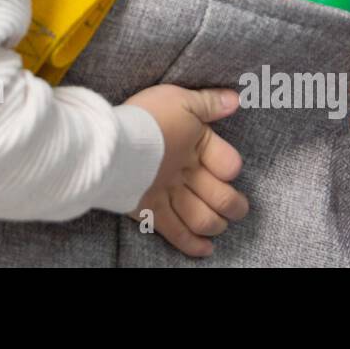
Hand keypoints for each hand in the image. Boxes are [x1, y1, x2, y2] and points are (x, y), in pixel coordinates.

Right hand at [123, 84, 247, 255]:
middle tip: (238, 209)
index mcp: (199, 147)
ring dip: (216, 226)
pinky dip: (193, 245)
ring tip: (219, 226)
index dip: (232, 168)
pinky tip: (205, 250)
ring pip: (202, 219)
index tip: (229, 170)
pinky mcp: (150, 211)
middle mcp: (188, 175)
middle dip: (235, 206)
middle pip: (222, 198)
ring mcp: (170, 195)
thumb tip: (235, 100)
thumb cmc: (145, 116)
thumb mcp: (179, 99)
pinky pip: (177, 234)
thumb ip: (208, 102)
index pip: (230, 164)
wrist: (110, 140)